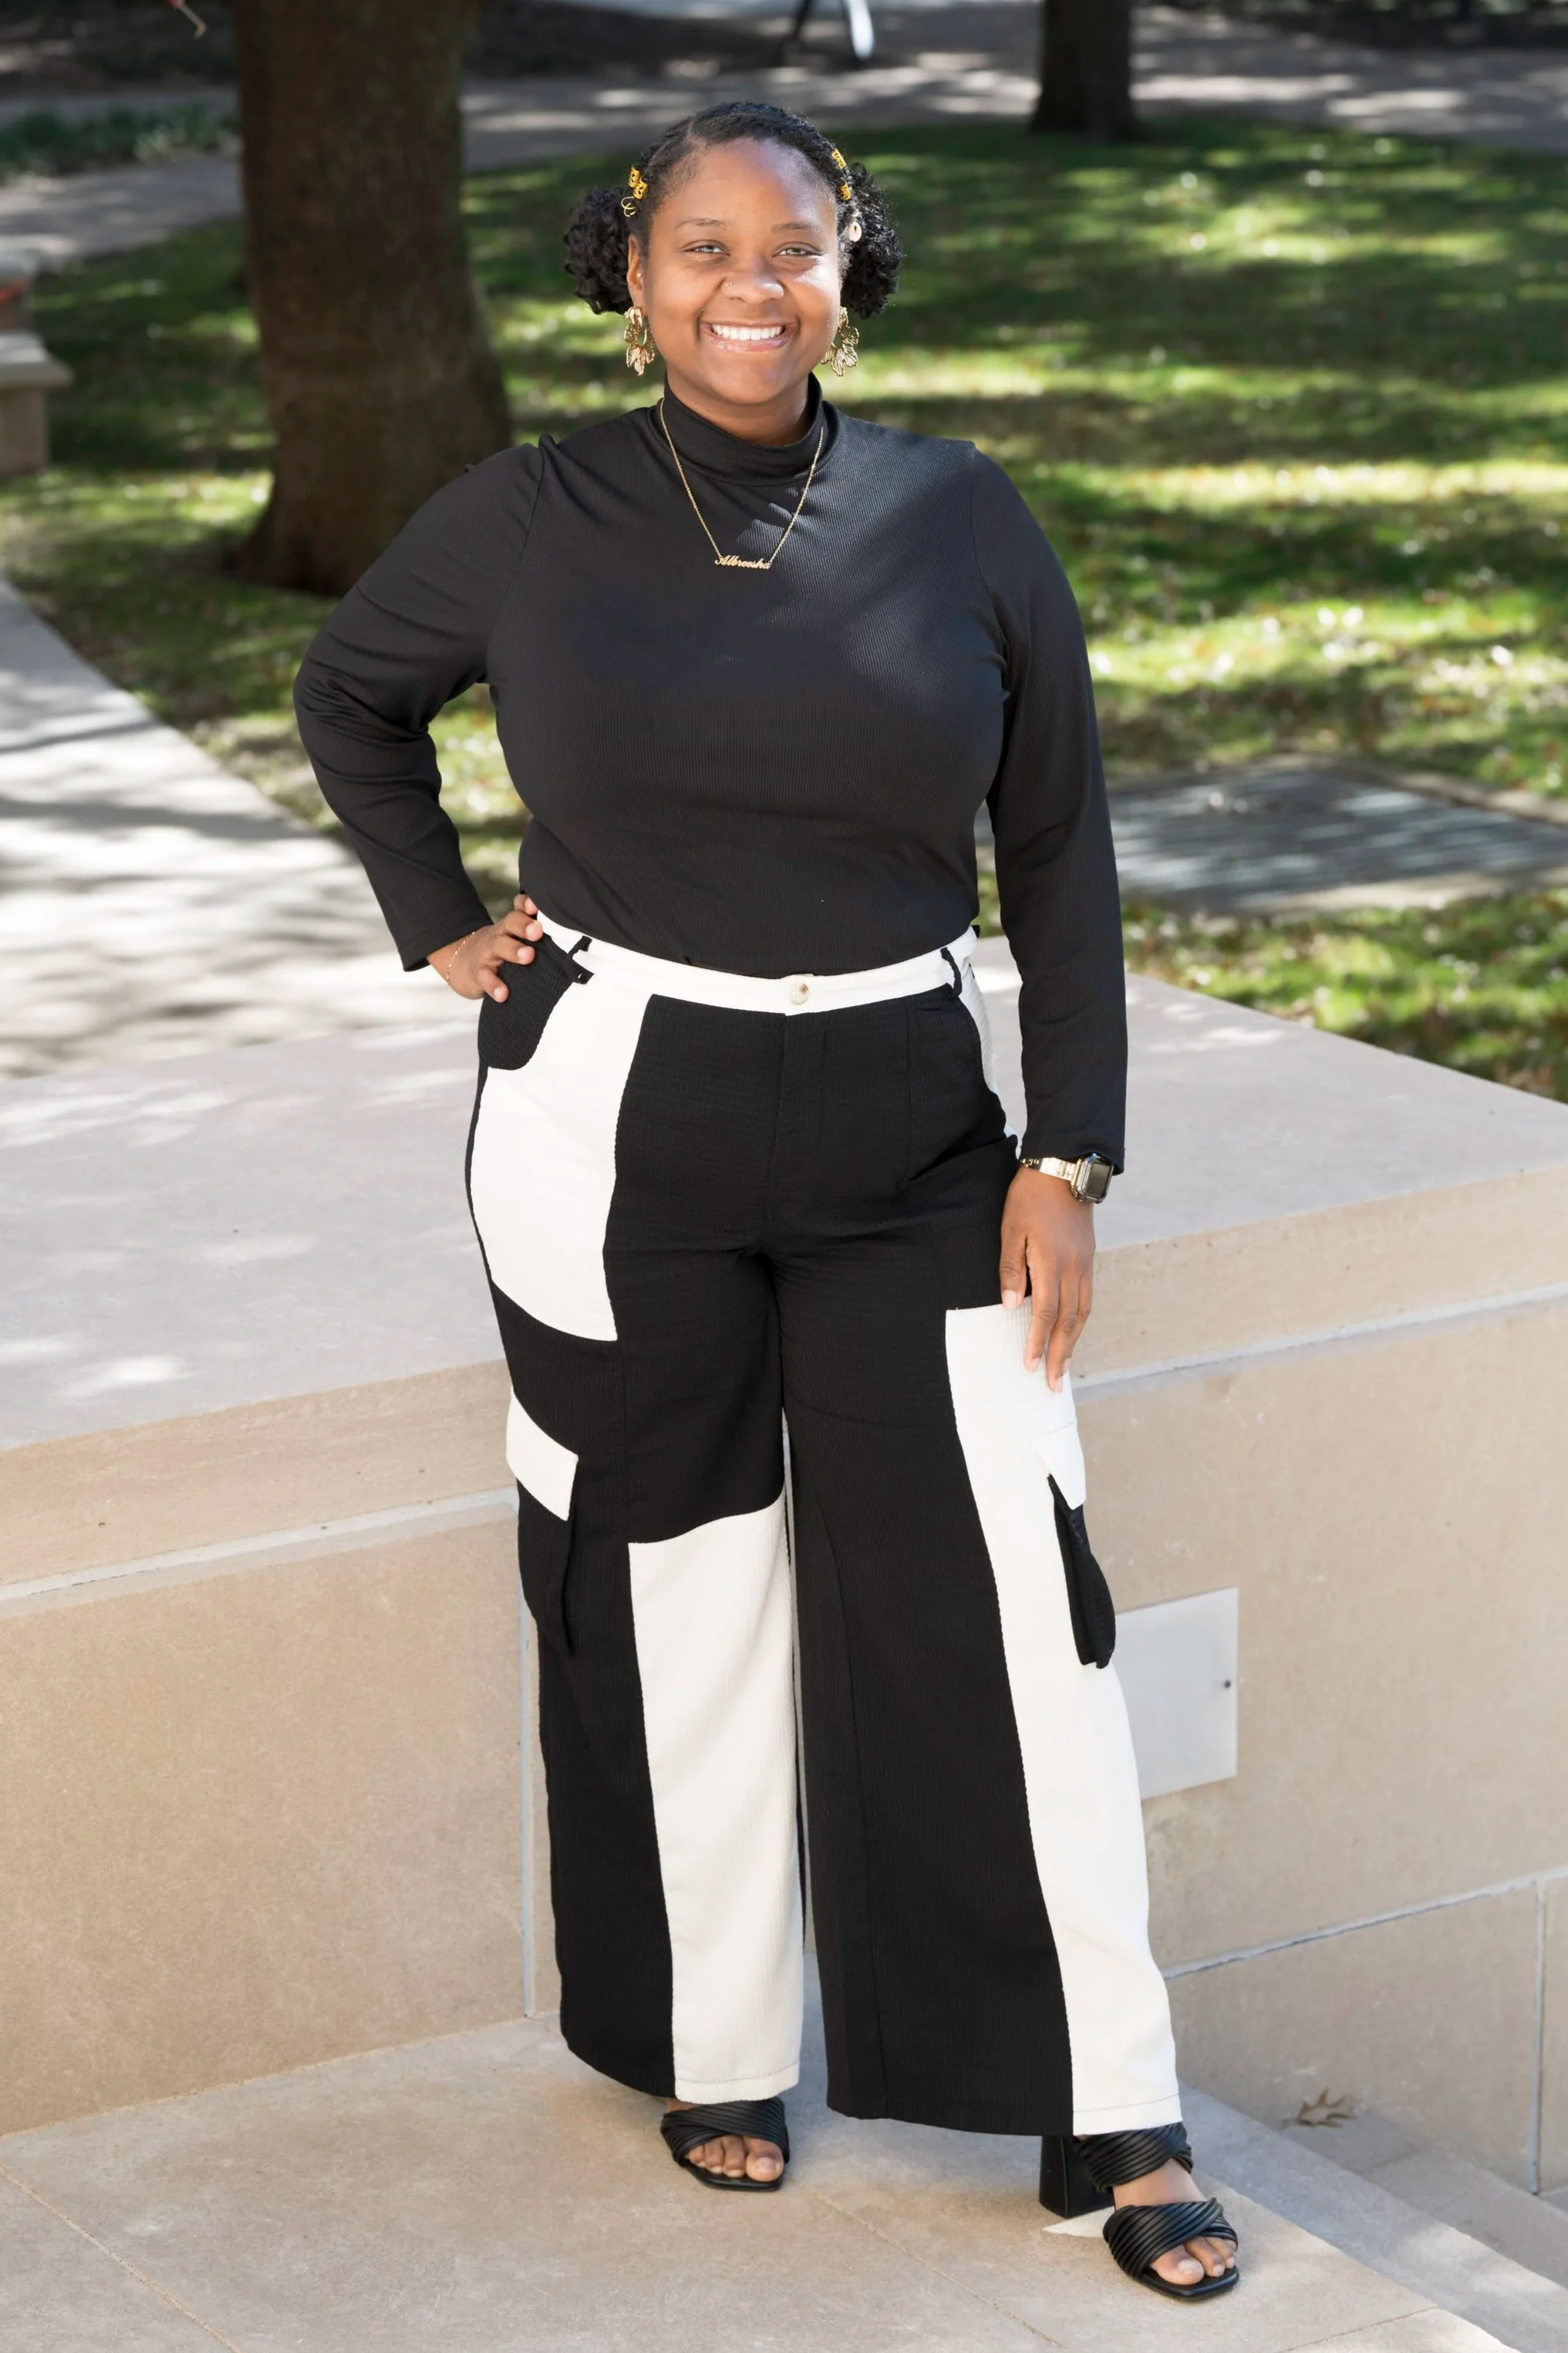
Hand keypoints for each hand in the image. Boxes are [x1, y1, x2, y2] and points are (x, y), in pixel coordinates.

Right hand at [433, 896, 542, 1000]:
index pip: (519, 909)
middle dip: (524, 926)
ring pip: (498, 947)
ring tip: (528, 956)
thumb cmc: (501, 950)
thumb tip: (575, 938)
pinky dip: (494, 985)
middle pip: (510, 923)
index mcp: (511, 926)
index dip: (527, 905)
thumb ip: (536, 935)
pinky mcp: (478, 974)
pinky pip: (485, 977)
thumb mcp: (514, 938)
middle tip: (538, 931)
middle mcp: (500, 935)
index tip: (537, 905)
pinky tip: (503, 994)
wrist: (461, 963)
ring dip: (513, 951)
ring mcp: (487, 954)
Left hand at [999, 1169, 1094, 1390]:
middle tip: (1053, 1385)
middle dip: (1060, 1355)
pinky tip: (1072, 1331)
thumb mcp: (1011, 1229)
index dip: (1038, 1342)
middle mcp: (1074, 1269)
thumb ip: (1011, 1268)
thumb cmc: (1030, 1197)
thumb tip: (1012, 1305)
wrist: (1065, 1167)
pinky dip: (1079, 1321)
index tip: (1030, 1366)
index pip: (1045, 1313)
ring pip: (1082, 1312)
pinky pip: (1087, 1298)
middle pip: (1069, 1321)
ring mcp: (1085, 1264)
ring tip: (1064, 1367)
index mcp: (1052, 1263)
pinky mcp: (1088, 1258)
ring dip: (1073, 1343)